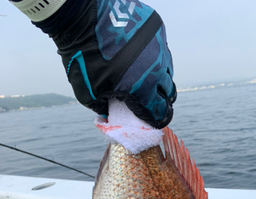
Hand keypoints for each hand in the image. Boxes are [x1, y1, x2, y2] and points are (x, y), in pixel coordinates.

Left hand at [52, 0, 175, 127]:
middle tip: (153, 99)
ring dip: (161, 77)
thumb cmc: (83, 58)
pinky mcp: (157, 29)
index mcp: (143, 90)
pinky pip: (162, 48)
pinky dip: (156, 56)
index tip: (155, 118)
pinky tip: (143, 56)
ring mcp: (159, 47)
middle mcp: (157, 69)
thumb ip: (104, 107)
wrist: (81, 18)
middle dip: (163, 99)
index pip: (162, 112)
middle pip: (169, 92)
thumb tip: (110, 113)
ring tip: (149, 78)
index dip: (159, 118)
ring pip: (169, 70)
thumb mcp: (88, 94)